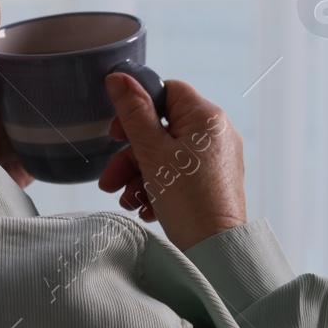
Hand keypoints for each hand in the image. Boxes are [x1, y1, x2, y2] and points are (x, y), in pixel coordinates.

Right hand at [98, 74, 245, 250]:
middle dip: (131, 157)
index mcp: (206, 117)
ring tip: (128, 202)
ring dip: (139, 176)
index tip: (117, 133)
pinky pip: (180, 174)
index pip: (167, 92)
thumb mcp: (151, 153)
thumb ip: (133, 113)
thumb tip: (119, 78)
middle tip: (110, 180)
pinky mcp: (213, 182)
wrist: (215, 249)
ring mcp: (216, 160)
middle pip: (162, 130)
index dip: (137, 109)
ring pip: (167, 156)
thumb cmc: (188, 200)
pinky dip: (158, 188)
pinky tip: (146, 208)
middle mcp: (216, 134)